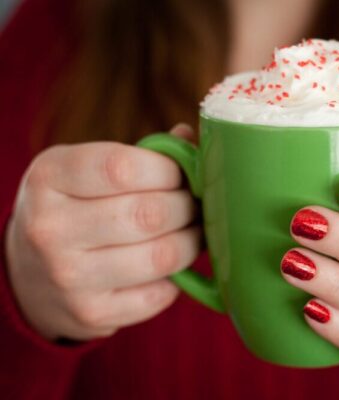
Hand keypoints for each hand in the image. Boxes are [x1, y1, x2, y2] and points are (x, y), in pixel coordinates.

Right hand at [5, 124, 198, 340]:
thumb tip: (190, 140)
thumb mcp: (85, 170)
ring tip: (192, 232)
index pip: (122, 168)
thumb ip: (139, 155)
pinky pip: (160, 294)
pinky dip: (176, 278)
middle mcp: (51, 228)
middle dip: (188, 207)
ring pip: (162, 256)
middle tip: (195, 205)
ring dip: (192, 243)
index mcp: (50, 177)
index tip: (180, 175)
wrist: (29, 275)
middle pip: (150, 214)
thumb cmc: (74, 209)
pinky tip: (168, 266)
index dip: (168, 170)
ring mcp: (68, 277)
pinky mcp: (91, 313)